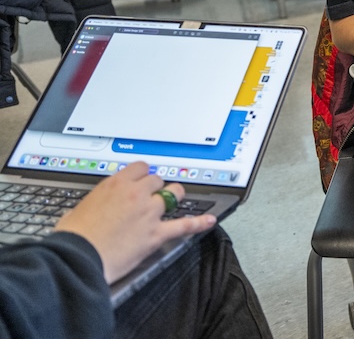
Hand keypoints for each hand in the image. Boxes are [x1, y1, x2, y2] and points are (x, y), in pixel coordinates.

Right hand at [54, 162, 215, 283]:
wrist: (76, 258)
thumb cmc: (73, 237)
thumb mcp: (78, 210)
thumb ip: (95, 203)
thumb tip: (93, 209)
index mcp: (115, 184)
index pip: (141, 167)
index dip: (143, 174)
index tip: (142, 179)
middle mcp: (136, 194)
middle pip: (157, 180)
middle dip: (156, 187)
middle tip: (152, 196)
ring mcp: (149, 213)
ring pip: (173, 195)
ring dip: (174, 197)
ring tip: (175, 200)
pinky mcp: (156, 234)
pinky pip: (184, 225)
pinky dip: (198, 223)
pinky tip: (209, 220)